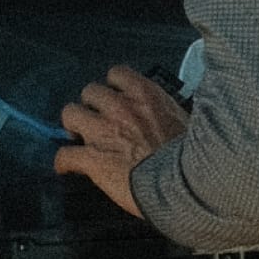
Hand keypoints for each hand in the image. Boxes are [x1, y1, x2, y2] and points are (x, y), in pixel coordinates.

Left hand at [55, 63, 188, 214]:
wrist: (186, 185)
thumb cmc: (194, 157)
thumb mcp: (188, 121)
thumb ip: (167, 113)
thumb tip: (167, 118)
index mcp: (146, 95)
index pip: (117, 74)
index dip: (113, 87)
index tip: (117, 99)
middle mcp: (120, 106)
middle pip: (89, 90)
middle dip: (92, 105)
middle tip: (99, 122)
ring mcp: (103, 131)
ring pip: (69, 113)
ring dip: (74, 126)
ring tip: (80, 139)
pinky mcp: (92, 158)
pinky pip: (64, 155)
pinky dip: (63, 162)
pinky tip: (66, 168)